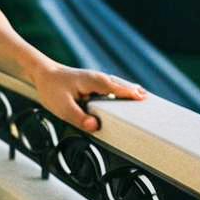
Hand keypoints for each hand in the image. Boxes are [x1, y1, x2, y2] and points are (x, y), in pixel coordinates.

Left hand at [31, 63, 146, 132]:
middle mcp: (100, 78)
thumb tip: (95, 126)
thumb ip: (78, 118)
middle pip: (124, 87)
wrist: (43, 73)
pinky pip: (115, 89)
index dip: (131, 94)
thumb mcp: (62, 107)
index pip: (117, 88)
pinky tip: (133, 101)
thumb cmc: (52, 88)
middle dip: (139, 95)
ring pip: (121, 87)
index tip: (146, 100)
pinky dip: (125, 93)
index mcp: (94, 81)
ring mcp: (99, 81)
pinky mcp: (97, 85)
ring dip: (134, 94)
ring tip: (149, 104)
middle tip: (156, 107)